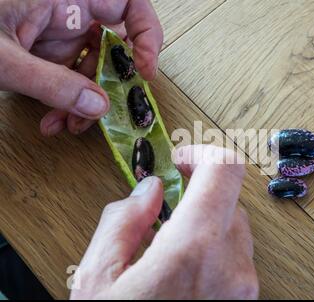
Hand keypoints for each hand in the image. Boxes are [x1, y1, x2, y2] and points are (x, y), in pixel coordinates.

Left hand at [0, 0, 162, 135]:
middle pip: (112, 43)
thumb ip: (52, 84)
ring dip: (85, 101)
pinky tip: (54, 120)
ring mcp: (54, 31)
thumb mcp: (2, 58)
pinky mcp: (42, 50)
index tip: (144, 68)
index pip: (127, 2)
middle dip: (111, 82)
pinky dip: (65, 102)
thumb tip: (97, 106)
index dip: (147, 33)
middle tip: (108, 109)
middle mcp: (65, 10)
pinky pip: (68, 77)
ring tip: (70, 124)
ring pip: (90, 67)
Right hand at [70, 145, 258, 299]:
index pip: (225, 170)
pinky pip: (236, 259)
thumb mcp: (98, 279)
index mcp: (193, 249)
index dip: (203, 154)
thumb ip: (123, 222)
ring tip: (171, 246)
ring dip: (205, 225)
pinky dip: (213, 251)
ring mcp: (245, 289)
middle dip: (199, 195)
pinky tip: (184, 271)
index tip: (184, 159)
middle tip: (170, 203)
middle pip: (229, 200)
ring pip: (234, 230)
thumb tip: (149, 192)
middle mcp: (231, 267)